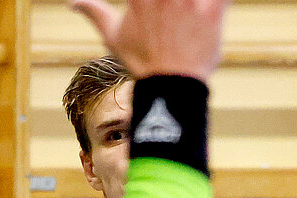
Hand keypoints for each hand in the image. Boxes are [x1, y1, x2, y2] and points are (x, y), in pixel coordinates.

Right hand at [70, 0, 228, 81]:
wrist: (168, 89)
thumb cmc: (141, 61)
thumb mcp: (112, 36)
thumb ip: (94, 11)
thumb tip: (72, 2)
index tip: (154, 2)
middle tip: (176, 6)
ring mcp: (190, 3)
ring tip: (192, 8)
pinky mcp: (213, 13)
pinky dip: (224, 0)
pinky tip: (215, 6)